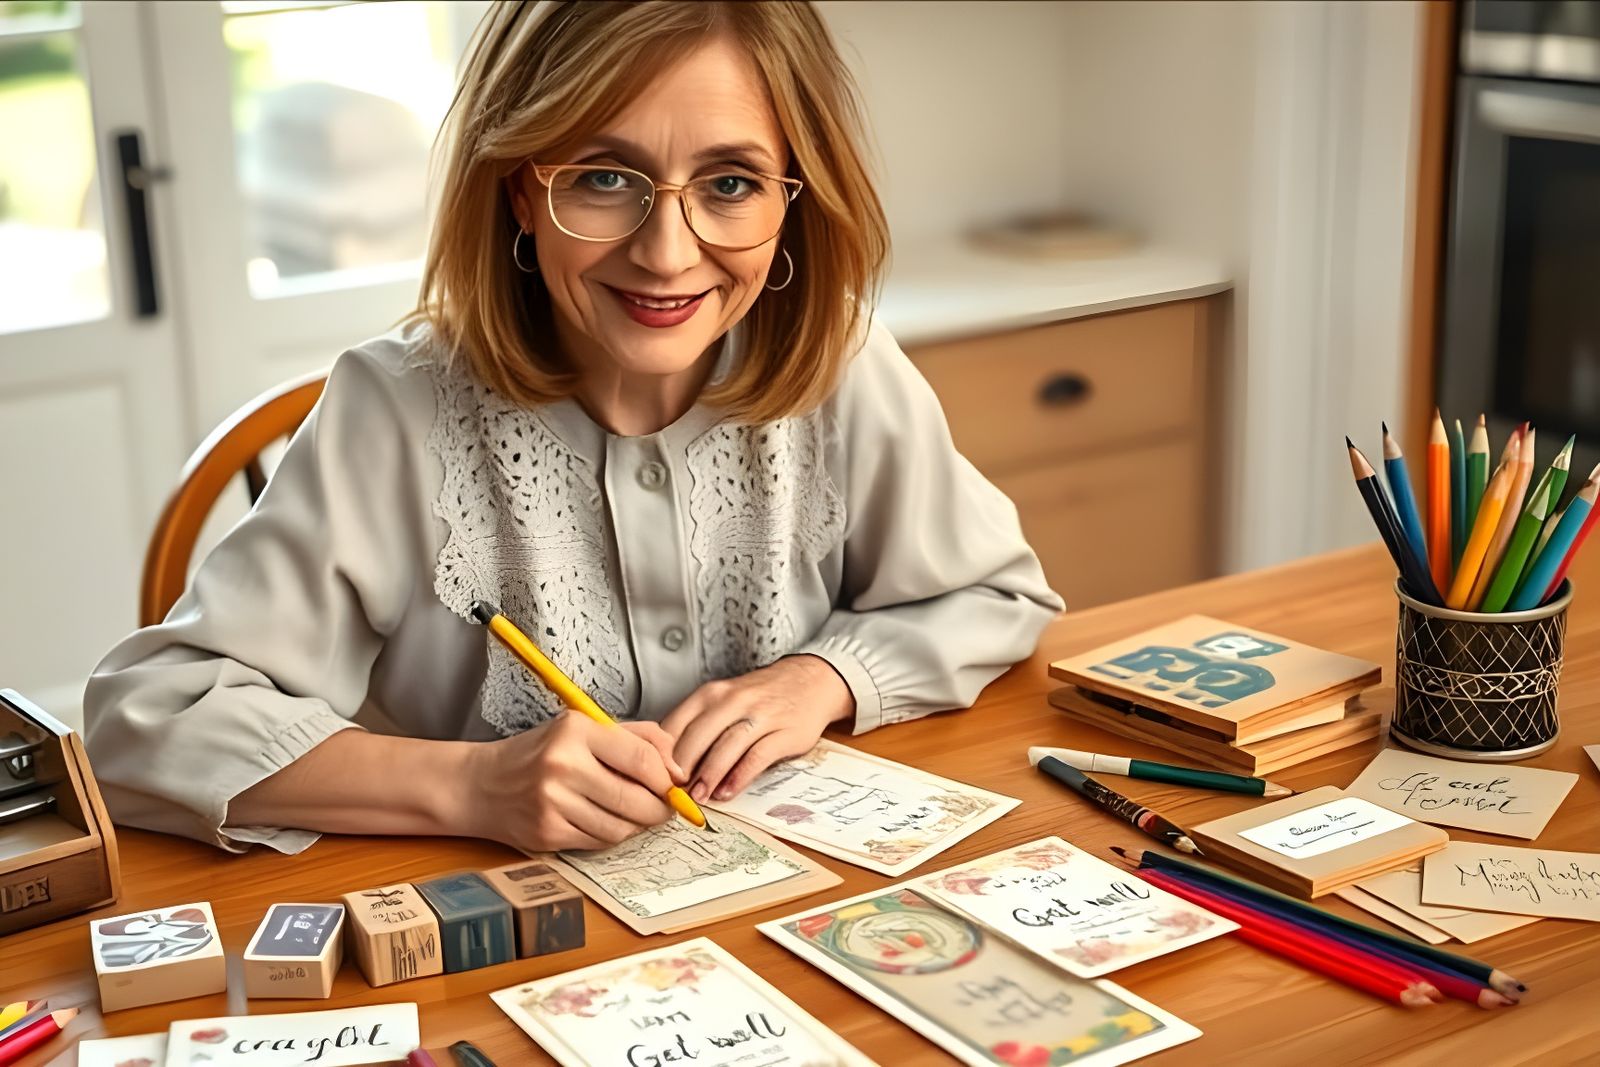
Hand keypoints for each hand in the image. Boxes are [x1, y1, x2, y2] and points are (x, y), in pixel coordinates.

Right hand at [468, 714, 686, 852]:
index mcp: (576, 732)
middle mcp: (563, 766)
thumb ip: (635, 738)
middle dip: (660, 808)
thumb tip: (678, 767)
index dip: (667, 778)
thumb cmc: (540, 753)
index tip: (674, 784)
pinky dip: (612, 835)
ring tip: (634, 812)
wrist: (482, 784)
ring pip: (621, 827)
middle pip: (637, 799)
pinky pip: (600, 842)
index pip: (642, 759)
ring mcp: (554, 803)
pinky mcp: (548, 833)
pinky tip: (605, 821)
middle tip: (665, 807)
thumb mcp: (582, 728)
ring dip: (637, 825)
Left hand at [661, 655, 854, 803]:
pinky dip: (739, 777)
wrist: (810, 681)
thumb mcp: (724, 700)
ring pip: (726, 747)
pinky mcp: (784, 732)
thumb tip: (665, 760)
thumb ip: (698, 725)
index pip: (677, 723)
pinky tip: (727, 791)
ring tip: (698, 797)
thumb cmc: (760, 697)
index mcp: (712, 694)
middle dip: (682, 769)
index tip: (654, 776)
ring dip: (709, 776)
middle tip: (672, 792)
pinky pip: (757, 756)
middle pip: (698, 737)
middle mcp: (734, 701)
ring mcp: (760, 715)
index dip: (663, 753)